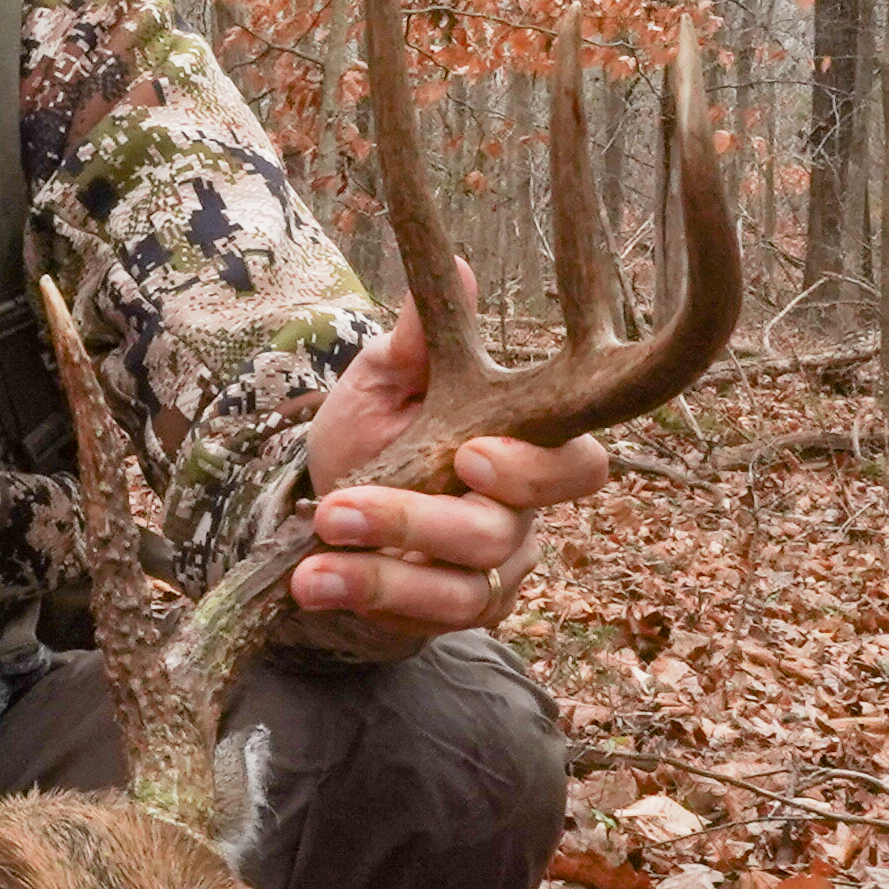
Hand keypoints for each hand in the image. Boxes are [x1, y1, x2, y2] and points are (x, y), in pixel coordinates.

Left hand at [290, 267, 610, 655]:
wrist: (329, 511)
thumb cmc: (377, 434)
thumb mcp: (383, 382)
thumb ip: (417, 342)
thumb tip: (452, 266)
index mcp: (523, 448)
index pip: (576, 464)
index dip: (536, 468)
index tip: (471, 453)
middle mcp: (519, 516)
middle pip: (506, 533)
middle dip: (424, 524)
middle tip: (344, 510)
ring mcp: (490, 572)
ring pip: (462, 588)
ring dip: (380, 574)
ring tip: (312, 560)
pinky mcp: (451, 615)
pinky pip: (424, 621)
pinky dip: (365, 599)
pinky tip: (314, 582)